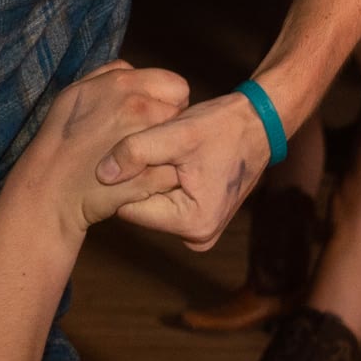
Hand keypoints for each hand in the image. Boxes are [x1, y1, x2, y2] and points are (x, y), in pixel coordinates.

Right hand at [14, 61, 190, 233]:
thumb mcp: (75, 93)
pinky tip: (144, 180)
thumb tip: (134, 71)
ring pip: (180, 143)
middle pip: (181, 113)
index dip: (168, 102)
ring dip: (168, 152)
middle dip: (168, 126)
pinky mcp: (148, 176)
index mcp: (121, 85)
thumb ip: (109, 75)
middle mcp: (137, 108)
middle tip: (146, 140)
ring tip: (144, 161)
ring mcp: (144, 142)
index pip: (177, 86)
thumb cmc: (58, 142)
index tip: (154, 117)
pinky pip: (174, 173)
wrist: (47, 191)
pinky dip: (164, 178)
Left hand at [99, 88, 268, 250]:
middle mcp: (197, 237)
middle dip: (140, 180)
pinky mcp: (200, 222)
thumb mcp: (178, 134)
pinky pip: (166, 205)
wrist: (259, 123)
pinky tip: (173, 161)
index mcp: (192, 223)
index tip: (131, 153)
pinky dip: (164, 184)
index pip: (131, 208)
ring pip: (152, 206)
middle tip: (151, 149)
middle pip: (141, 210)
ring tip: (165, 153)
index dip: (126, 178)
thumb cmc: (223, 126)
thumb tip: (101, 174)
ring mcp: (200, 233)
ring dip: (152, 181)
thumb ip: (136, 151)